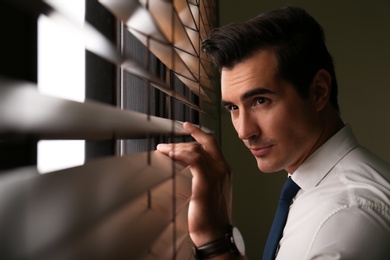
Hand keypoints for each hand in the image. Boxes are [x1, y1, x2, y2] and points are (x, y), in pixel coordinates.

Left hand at [157, 122, 231, 245]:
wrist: (214, 233)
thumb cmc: (209, 217)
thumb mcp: (207, 192)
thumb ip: (199, 178)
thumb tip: (179, 170)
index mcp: (224, 170)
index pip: (211, 143)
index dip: (199, 132)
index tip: (188, 125)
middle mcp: (222, 169)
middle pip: (201, 144)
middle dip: (181, 142)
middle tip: (165, 147)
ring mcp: (216, 174)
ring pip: (196, 150)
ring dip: (176, 148)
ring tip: (163, 150)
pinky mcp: (206, 182)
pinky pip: (194, 160)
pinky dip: (181, 154)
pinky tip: (170, 155)